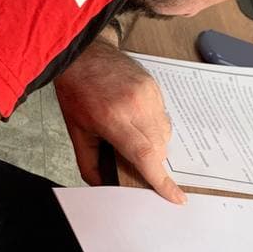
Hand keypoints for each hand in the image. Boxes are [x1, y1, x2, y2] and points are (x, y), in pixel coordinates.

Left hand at [54, 40, 184, 202]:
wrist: (83, 54)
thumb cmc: (77, 90)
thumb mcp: (77, 132)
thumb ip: (89, 164)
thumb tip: (103, 185)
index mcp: (113, 117)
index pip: (145, 153)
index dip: (161, 179)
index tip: (175, 197)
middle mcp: (136, 105)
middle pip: (159, 148)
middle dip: (152, 164)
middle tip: (136, 165)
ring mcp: (149, 94)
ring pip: (165, 135)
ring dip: (154, 146)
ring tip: (132, 138)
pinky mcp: (155, 88)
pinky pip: (164, 118)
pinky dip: (154, 129)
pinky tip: (136, 123)